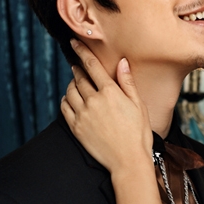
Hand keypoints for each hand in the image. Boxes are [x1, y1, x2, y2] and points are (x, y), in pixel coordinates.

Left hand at [60, 39, 152, 174]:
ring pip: (70, 91)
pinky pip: (65, 107)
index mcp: (110, 92)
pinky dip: (66, 99)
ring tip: (78, 84)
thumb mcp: (138, 105)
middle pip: (79, 77)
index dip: (81, 52)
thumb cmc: (138, 134)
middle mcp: (93, 101)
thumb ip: (127, 83)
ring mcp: (83, 114)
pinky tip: (72, 100)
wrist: (128, 161)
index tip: (73, 42)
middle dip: (78, 69)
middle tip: (78, 67)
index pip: (91, 66)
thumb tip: (122, 62)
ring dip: (72, 84)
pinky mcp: (76, 127)